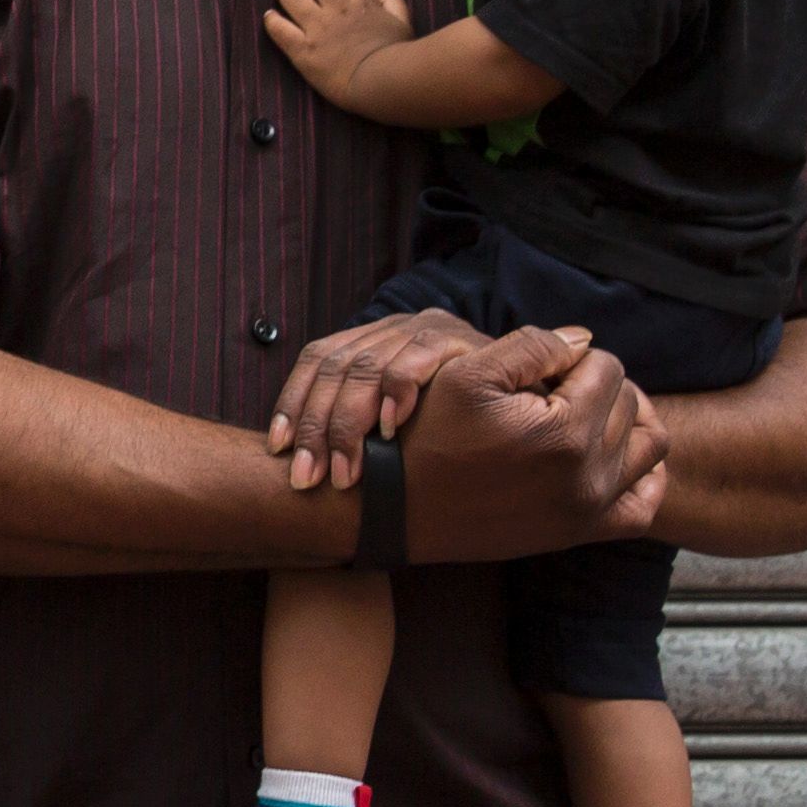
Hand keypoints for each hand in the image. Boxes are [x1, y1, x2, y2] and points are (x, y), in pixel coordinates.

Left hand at [262, 0, 416, 108]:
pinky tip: (270, 18)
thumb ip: (394, 4)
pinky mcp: (302, 49)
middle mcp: (337, 9)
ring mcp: (317, 28)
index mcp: (362, 2)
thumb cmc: (396, 55)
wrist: (380, 81)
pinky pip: (279, 28)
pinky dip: (272, 21)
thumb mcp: (403, 24)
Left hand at [263, 305, 502, 491]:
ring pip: (367, 364)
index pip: (317, 359)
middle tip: (310, 479)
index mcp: (371, 341)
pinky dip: (399, 388)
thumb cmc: (455, 430)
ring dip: (350, 421)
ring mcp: (427, 330)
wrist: (528, 412)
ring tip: (346, 472)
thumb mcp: (396, 426)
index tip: (278, 449)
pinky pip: (419, 355)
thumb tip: (291, 456)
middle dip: (316, 427)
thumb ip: (357, 427)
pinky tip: (390, 428)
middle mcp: (394, 328)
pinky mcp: (461, 340)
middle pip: (335, 366)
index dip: (292, 401)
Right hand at [402, 319, 667, 562]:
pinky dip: (640, 478)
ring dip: (626, 421)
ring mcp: (588, 510)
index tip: (534, 372)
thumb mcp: (466, 371)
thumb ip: (533, 344)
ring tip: (585, 413)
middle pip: (629, 403)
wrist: (394, 507)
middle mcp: (589, 477)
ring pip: (649, 447)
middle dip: (595, 386)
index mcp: (566, 432)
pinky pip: (641, 507)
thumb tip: (584, 341)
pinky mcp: (579, 533)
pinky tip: (609, 458)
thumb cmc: (424, 434)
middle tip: (551, 390)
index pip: (607, 367)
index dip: (570, 358)